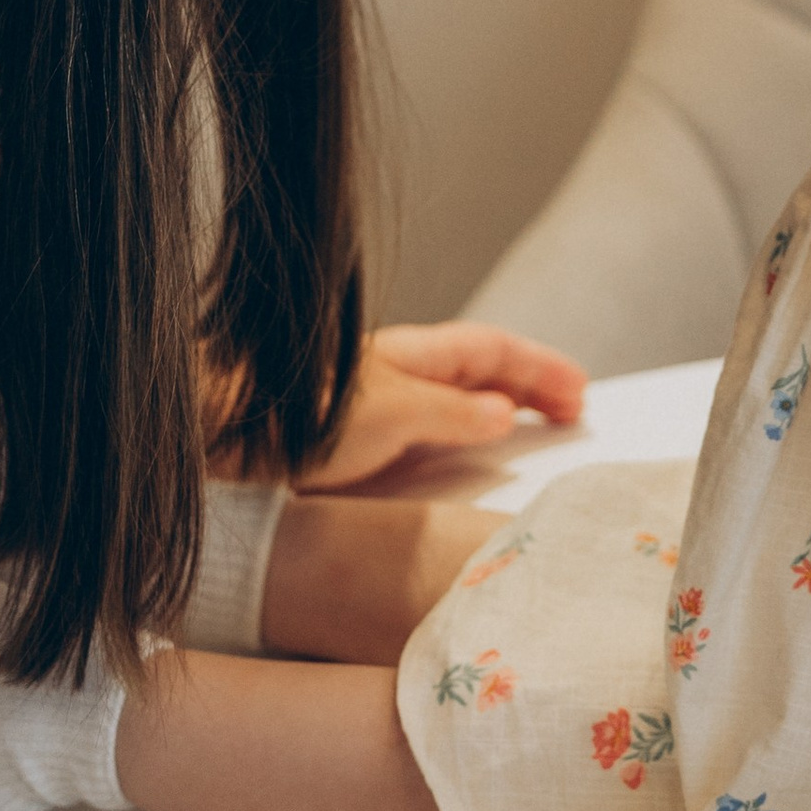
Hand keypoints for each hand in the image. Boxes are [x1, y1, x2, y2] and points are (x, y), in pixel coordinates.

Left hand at [288, 321, 590, 498]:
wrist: (232, 433)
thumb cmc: (309, 416)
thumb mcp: (397, 415)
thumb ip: (453, 414)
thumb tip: (503, 411)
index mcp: (417, 356)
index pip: (494, 350)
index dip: (540, 368)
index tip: (579, 391)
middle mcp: (402, 374)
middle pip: (481, 371)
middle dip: (529, 386)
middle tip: (570, 412)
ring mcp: (382, 405)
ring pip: (457, 399)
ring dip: (498, 409)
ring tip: (531, 430)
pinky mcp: (361, 441)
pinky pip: (431, 430)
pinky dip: (463, 436)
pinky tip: (464, 460)